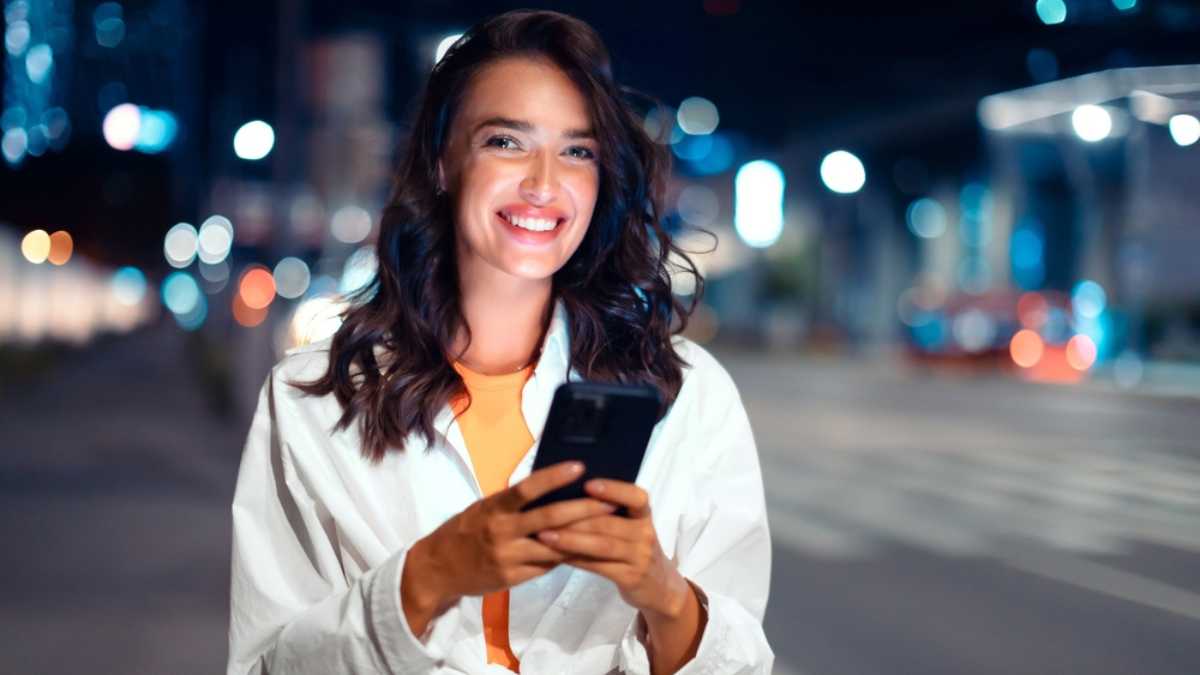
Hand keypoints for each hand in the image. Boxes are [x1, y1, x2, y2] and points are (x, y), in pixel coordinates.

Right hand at [401, 461, 615, 634]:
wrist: (436, 569)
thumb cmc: (465, 531)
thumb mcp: (483, 509)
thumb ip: (512, 503)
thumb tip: (551, 488)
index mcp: (493, 507)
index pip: (527, 488)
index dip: (554, 477)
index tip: (580, 466)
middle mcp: (501, 531)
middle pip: (550, 518)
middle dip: (584, 510)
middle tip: (611, 502)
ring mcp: (507, 557)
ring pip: (554, 546)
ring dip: (582, 537)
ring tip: (609, 527)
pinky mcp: (511, 578)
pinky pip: (545, 567)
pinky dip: (565, 557)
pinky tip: (585, 549)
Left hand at [535, 478, 688, 618]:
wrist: (659, 588)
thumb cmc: (635, 550)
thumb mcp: (632, 528)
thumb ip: (610, 514)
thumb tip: (567, 495)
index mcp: (644, 515)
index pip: (636, 497)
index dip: (613, 489)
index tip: (587, 484)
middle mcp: (645, 534)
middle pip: (608, 522)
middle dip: (575, 517)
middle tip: (545, 512)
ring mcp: (640, 557)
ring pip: (602, 545)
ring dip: (570, 539)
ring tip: (544, 535)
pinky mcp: (631, 577)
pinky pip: (599, 566)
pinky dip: (576, 559)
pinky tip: (556, 556)